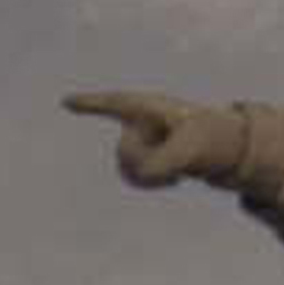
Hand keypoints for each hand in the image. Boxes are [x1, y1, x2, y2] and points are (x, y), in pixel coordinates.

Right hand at [73, 88, 283, 204]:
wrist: (218, 144)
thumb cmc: (206, 136)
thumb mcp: (190, 149)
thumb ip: (162, 162)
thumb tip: (139, 175)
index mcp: (147, 107)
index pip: (114, 103)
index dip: (89, 104)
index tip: (65, 101)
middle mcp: (136, 122)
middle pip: (125, 152)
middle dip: (147, 162)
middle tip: (176, 162)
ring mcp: (137, 140)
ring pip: (126, 169)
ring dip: (150, 177)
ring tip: (175, 174)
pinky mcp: (141, 158)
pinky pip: (134, 178)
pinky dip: (152, 183)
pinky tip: (172, 180)